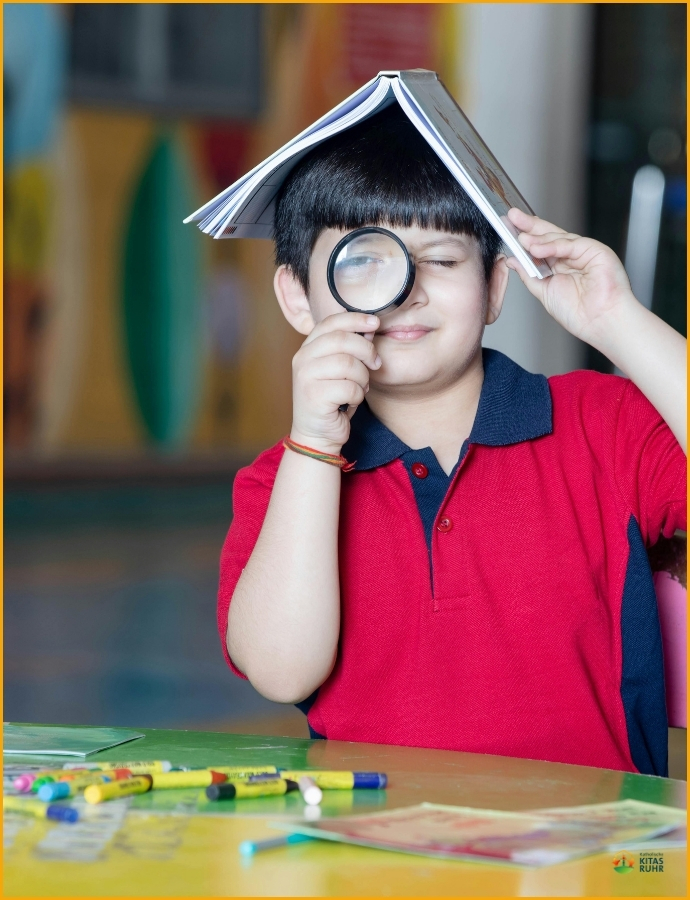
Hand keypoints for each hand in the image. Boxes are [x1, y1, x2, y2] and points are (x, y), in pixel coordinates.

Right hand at [290, 312, 381, 453]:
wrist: (317, 434)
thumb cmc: (332, 400)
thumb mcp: (340, 369)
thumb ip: (350, 348)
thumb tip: (370, 327)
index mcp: (307, 348)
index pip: (331, 322)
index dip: (355, 319)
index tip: (375, 322)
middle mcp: (302, 359)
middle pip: (343, 340)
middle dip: (367, 350)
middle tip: (376, 363)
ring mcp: (305, 377)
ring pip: (348, 364)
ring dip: (362, 377)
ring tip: (360, 387)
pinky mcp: (314, 397)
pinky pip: (349, 388)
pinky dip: (358, 395)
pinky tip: (351, 401)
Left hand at [505, 208, 635, 350]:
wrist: (600, 322)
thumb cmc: (578, 313)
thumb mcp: (543, 291)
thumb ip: (528, 274)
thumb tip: (512, 260)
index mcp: (559, 266)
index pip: (540, 245)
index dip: (524, 236)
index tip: (507, 227)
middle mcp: (571, 257)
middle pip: (548, 236)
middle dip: (528, 226)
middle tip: (511, 217)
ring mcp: (583, 252)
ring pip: (557, 238)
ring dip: (537, 238)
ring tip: (521, 239)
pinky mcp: (595, 250)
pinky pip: (570, 244)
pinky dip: (553, 245)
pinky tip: (537, 249)